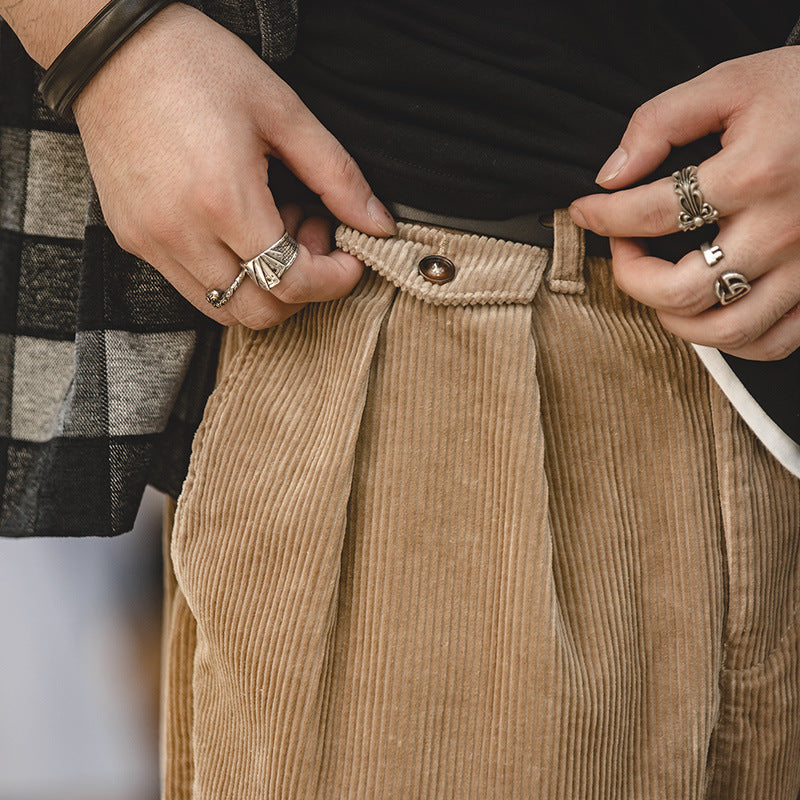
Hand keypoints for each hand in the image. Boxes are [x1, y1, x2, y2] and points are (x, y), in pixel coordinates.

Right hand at [73, 3, 395, 328]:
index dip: (333, 281)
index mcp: (223, 200)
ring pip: (225, 309)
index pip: (291, 284)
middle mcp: (181, 233)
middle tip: (310, 233)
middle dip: (302, 288)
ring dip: (264, 285)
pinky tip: (236, 226)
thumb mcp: (283, 112)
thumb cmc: (198, 66)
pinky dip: (229, 274)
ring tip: (273, 227)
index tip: (350, 258)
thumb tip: (378, 224)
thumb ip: (338, 176)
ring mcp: (152, 242)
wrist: (111, 49)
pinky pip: (192, 285)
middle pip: (260, 312)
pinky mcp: (133, 240)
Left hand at [569, 47, 799, 360]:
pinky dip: (730, 340)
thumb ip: (660, 122)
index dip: (602, 216)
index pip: (649, 214)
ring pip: (724, 331)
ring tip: (659, 286)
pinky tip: (710, 310)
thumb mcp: (732, 82)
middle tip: (624, 249)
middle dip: (631, 277)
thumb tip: (610, 175)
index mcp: (755, 174)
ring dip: (674, 319)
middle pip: (680, 292)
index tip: (585, 211)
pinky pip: (771, 343)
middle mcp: (782, 229)